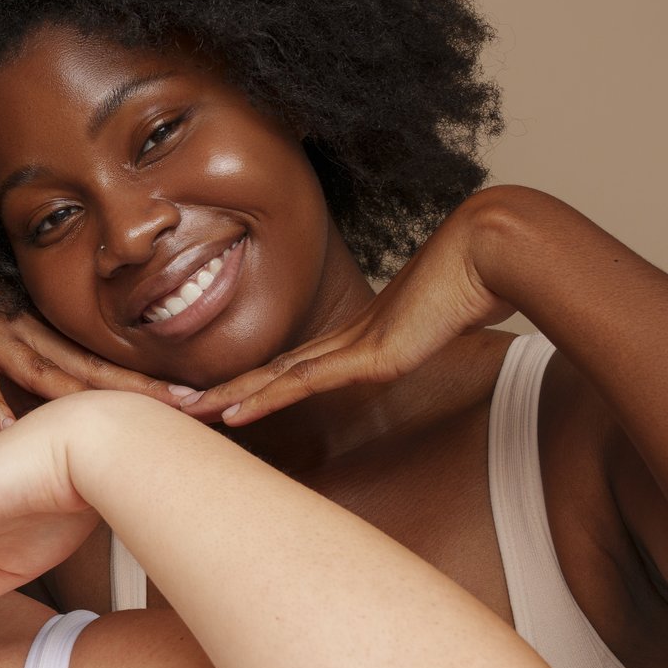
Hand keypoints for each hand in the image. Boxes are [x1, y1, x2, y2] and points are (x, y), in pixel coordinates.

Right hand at [0, 300, 194, 429]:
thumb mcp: (10, 321)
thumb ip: (38, 354)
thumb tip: (76, 403)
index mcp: (44, 330)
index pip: (102, 362)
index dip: (145, 381)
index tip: (190, 398)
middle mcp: (28, 333)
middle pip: (90, 369)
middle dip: (139, 390)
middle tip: (188, 406)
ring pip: (47, 372)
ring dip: (85, 399)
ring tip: (120, 424)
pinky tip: (9, 426)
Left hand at [192, 189, 520, 425]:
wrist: (491, 253)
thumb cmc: (481, 282)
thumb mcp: (453, 321)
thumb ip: (437, 333)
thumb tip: (452, 331)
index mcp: (365, 335)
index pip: (299, 365)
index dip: (260, 382)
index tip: (225, 397)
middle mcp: (350, 339)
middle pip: (274, 370)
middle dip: (225, 389)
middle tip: (176, 405)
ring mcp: (356, 346)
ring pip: (275, 378)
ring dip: (227, 397)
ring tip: (182, 414)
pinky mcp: (369, 356)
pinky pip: (303, 384)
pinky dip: (262, 399)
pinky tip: (230, 412)